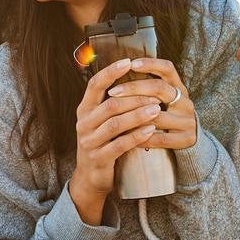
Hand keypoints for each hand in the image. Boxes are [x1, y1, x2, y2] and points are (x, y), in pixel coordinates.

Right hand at [68, 58, 196, 224]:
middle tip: (156, 93)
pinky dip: (136, 136)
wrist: (91, 177)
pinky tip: (150, 130)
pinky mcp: (99, 158)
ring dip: (138, 115)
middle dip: (135, 97)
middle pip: (110, 104)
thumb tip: (131, 77)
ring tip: (157, 109)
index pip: (94, 85)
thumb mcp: (101, 121)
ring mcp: (89, 141)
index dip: (110, 72)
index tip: (128, 62)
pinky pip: (119, 144)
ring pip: (115, 124)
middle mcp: (83, 123)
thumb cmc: (102, 143)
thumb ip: (111, 103)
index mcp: (84, 110)